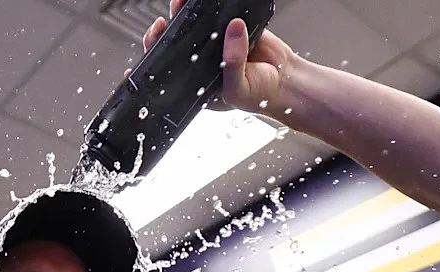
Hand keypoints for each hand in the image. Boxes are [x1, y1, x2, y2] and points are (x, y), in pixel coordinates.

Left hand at [140, 0, 298, 116]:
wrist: (287, 81)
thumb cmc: (259, 94)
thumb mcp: (238, 88)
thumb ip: (232, 63)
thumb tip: (232, 31)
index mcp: (196, 83)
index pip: (169, 70)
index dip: (155, 56)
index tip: (152, 40)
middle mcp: (201, 64)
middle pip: (178, 44)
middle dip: (167, 30)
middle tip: (165, 20)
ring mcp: (216, 46)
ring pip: (196, 27)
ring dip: (187, 14)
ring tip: (181, 3)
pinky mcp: (232, 30)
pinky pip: (220, 16)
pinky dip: (213, 7)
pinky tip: (205, 2)